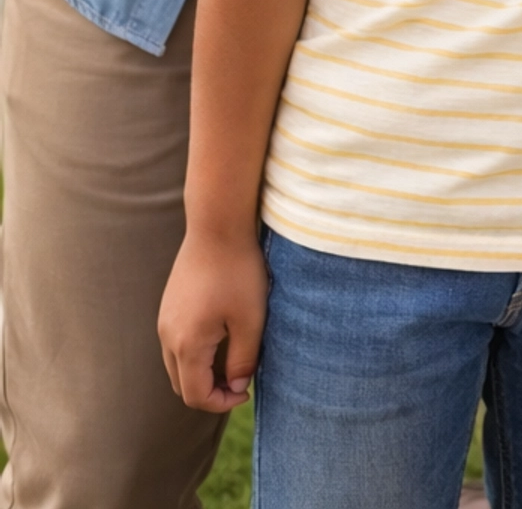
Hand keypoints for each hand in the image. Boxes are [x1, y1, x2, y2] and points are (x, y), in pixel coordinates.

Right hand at [159, 229, 268, 411]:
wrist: (218, 225)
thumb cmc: (238, 271)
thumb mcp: (250, 319)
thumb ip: (242, 360)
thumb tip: (237, 387)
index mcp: (186, 345)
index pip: (195, 396)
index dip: (221, 403)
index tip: (246, 391)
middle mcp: (167, 336)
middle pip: (182, 385)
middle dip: (210, 391)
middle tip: (240, 378)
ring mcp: (164, 319)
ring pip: (177, 365)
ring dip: (201, 371)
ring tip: (232, 357)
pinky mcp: (168, 305)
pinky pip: (176, 343)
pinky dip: (194, 352)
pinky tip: (220, 334)